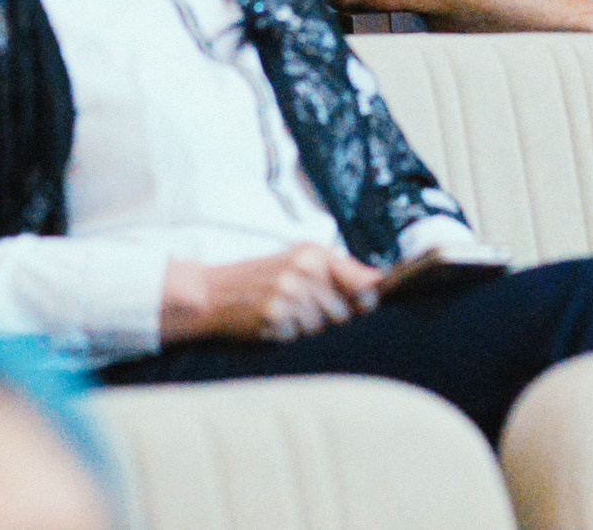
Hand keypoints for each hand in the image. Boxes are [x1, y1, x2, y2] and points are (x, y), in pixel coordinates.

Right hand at [169, 245, 384, 343]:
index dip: (368, 301)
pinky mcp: (275, 317)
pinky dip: (293, 338)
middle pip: (346, 312)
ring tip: (289, 318)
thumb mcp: (299, 260)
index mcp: (313, 254)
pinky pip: (301, 339)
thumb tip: (379, 282)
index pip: (363, 283)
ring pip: (324, 328)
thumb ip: (339, 270)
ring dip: (311, 331)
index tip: (367, 307)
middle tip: (307, 312)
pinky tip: (277, 327)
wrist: (213, 292)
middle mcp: (303, 270)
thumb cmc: (260, 277)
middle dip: (334, 320)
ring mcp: (288, 294)